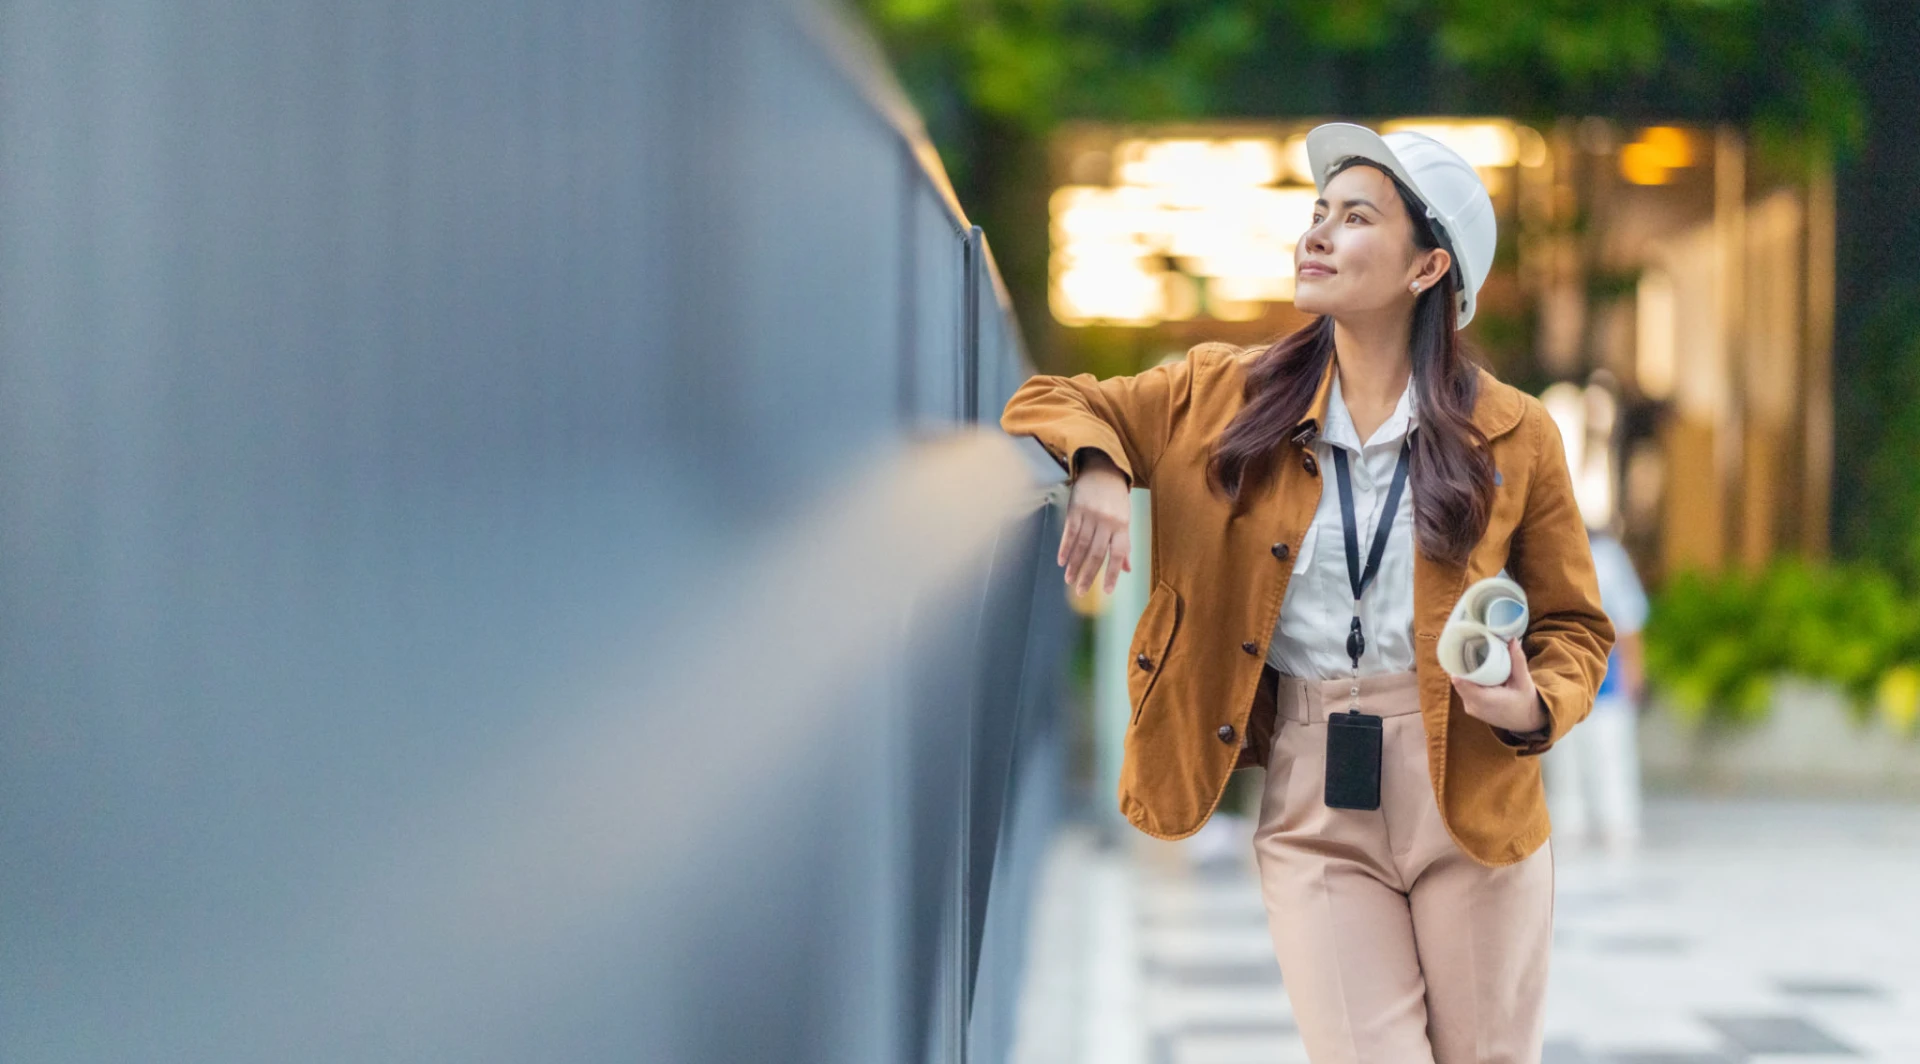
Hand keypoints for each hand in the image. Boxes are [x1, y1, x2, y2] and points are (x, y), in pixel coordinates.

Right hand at [1060, 451, 1131, 594]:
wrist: (1103, 469)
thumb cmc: (1116, 498)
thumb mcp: (1125, 519)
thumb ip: (1124, 544)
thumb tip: (1127, 569)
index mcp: (1122, 525)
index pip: (1118, 554)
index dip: (1113, 574)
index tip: (1108, 591)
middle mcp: (1107, 521)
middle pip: (1096, 553)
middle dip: (1088, 575)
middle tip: (1081, 592)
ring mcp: (1090, 514)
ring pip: (1081, 545)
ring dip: (1074, 565)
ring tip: (1069, 580)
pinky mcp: (1076, 508)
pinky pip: (1070, 532)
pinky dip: (1065, 548)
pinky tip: (1062, 561)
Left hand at [1451, 637, 1547, 734]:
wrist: (1527, 721)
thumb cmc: (1526, 701)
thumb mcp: (1524, 680)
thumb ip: (1517, 660)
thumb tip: (1512, 639)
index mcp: (1485, 700)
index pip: (1460, 681)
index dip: (1459, 666)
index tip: (1462, 651)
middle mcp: (1473, 705)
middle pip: (1459, 680)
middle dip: (1463, 666)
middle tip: (1470, 649)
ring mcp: (1470, 708)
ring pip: (1460, 684)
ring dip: (1466, 673)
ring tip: (1474, 659)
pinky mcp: (1470, 708)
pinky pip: (1463, 690)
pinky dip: (1469, 681)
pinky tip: (1477, 672)